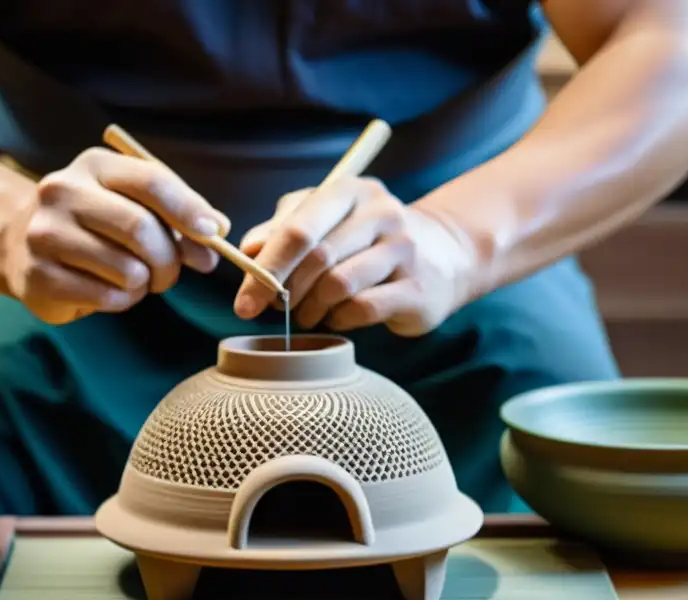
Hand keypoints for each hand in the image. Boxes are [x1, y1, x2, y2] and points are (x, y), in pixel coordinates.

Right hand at [2, 147, 230, 323]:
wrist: (20, 241)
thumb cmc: (96, 224)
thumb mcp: (135, 204)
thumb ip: (179, 214)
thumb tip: (219, 231)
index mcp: (94, 166)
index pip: (151, 181)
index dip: (189, 209)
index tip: (213, 234)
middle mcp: (63, 191)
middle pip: (141, 229)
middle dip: (169, 260)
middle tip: (171, 274)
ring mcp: (45, 233)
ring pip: (128, 269)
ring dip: (144, 284)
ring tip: (133, 279)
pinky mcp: (37, 275)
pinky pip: (107, 297)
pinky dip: (122, 301)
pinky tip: (110, 291)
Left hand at [233, 177, 477, 336]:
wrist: (443, 256)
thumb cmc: (366, 240)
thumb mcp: (324, 223)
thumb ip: (282, 231)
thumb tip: (247, 251)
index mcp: (350, 191)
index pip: (298, 228)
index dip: (265, 267)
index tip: (244, 301)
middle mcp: (381, 213)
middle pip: (316, 258)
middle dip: (284, 292)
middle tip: (275, 310)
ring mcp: (404, 249)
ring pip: (338, 286)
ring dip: (312, 308)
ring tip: (308, 313)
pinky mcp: (418, 287)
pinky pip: (362, 309)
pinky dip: (340, 320)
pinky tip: (339, 317)